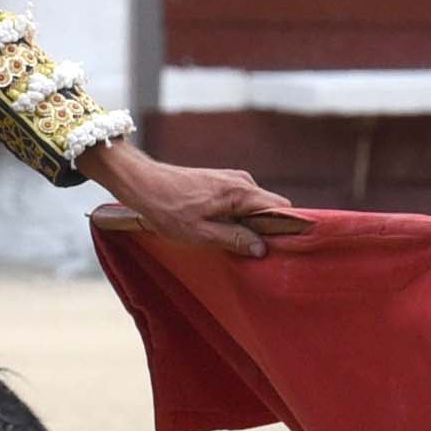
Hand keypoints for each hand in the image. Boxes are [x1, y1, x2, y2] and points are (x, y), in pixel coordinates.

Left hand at [84, 141, 305, 259]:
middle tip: (253, 251)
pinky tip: (221, 229)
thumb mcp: (200, 234)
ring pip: (255, 206)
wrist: (143, 183)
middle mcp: (242, 181)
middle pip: (271, 208)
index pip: (282, 208)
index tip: (283, 248)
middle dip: (267, 229)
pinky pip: (242, 202)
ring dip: (249, 224)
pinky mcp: (222, 182)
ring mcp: (232, 179)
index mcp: (242, 192)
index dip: (286, 228)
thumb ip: (234, 240)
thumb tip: (262, 249)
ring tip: (232, 241)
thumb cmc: (168, 210)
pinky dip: (238, 217)